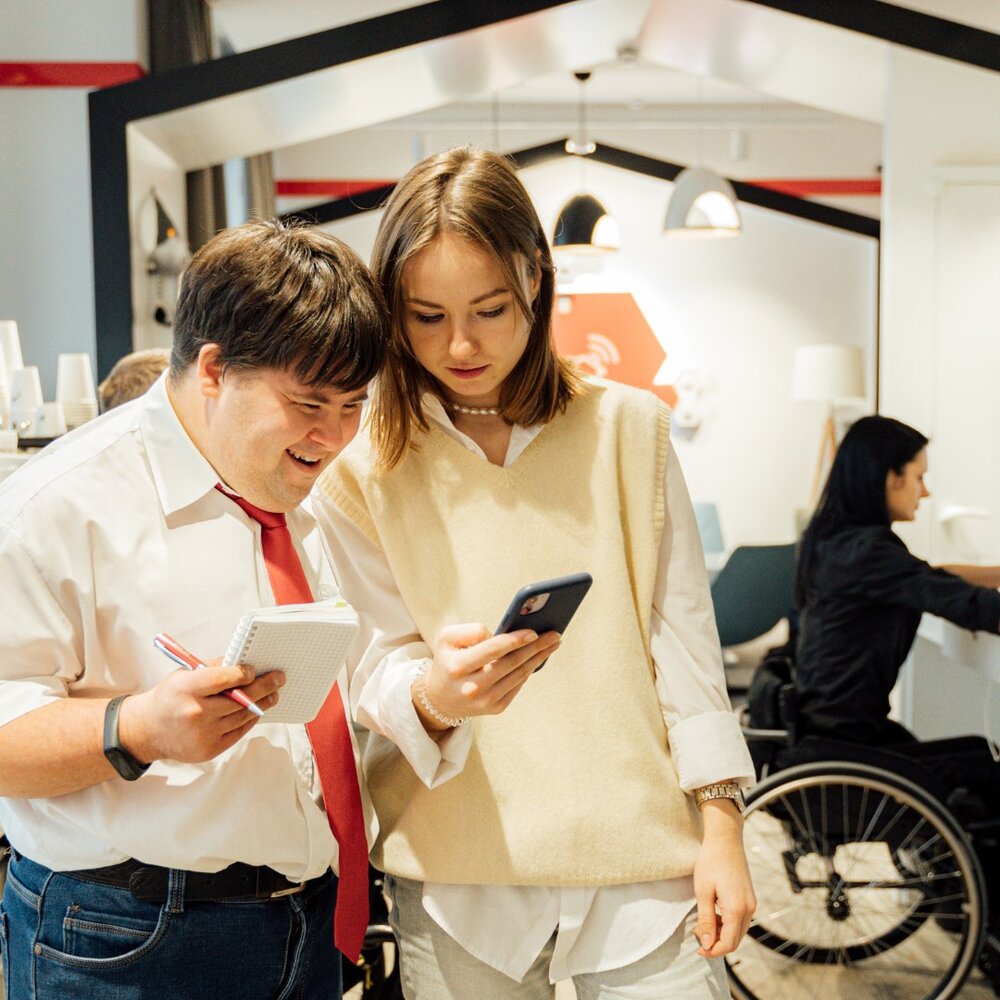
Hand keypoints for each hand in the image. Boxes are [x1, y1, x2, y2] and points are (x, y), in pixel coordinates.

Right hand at [118, 658, 285, 763]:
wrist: (148, 731)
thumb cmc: (170, 697)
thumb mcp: (184, 675)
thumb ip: (214, 668)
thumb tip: (244, 661)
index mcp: (186, 689)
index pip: (222, 679)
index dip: (243, 673)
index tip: (255, 669)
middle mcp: (195, 713)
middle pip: (239, 699)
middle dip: (264, 687)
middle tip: (279, 678)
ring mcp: (203, 734)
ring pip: (243, 716)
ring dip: (262, 704)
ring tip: (273, 694)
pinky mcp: (209, 750)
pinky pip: (238, 732)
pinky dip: (250, 720)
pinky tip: (256, 710)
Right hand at [414, 623, 560, 729]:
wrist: (439, 697)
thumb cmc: (447, 660)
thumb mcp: (447, 638)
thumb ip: (470, 631)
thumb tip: (501, 634)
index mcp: (459, 667)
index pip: (492, 650)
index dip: (515, 640)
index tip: (534, 631)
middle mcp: (473, 687)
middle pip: (511, 663)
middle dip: (536, 647)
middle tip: (554, 635)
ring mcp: (486, 700)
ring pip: (519, 675)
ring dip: (538, 658)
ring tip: (553, 644)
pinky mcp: (496, 708)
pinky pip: (518, 685)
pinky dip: (529, 670)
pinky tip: (538, 658)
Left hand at [693, 799, 755, 957]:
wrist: (726, 839)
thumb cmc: (711, 862)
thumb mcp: (703, 891)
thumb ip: (706, 920)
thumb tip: (706, 945)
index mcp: (736, 909)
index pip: (728, 944)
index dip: (712, 951)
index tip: (697, 949)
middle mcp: (749, 910)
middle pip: (735, 941)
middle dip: (717, 944)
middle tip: (698, 935)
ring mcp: (751, 904)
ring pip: (738, 932)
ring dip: (722, 934)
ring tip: (703, 923)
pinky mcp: (750, 898)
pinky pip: (740, 921)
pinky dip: (727, 924)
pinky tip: (714, 914)